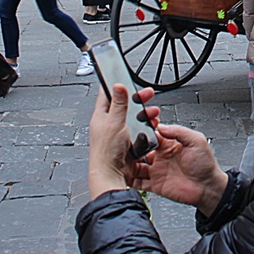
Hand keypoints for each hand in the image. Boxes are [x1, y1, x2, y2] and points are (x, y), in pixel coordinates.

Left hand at [88, 84, 144, 198]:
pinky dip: (146, 129)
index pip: (108, 95)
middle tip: (147, 94)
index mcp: (101, 116)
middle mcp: (108, 124)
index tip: (125, 78)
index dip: (117, 86)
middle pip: (125, 107)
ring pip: (133, 119)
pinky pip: (138, 132)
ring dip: (144, 115)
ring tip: (153, 113)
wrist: (110, 174)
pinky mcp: (126, 144)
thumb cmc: (106, 151)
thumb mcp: (114, 121)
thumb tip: (117, 85)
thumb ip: (118, 103)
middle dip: (138, 100)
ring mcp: (118, 134)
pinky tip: (151, 128)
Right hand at [128, 114, 227, 215]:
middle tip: (121, 145)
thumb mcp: (196, 140)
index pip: (151, 134)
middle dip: (131, 147)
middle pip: (140, 149)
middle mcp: (161, 156)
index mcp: (170, 144)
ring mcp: (157, 170)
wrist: (208, 188)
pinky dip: (130, 180)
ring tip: (119, 160)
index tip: (133, 127)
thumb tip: (161, 126)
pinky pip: (139, 182)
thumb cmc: (205, 164)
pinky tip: (124, 176)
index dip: (142, 131)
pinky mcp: (155, 184)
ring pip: (137, 165)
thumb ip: (179, 131)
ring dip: (128, 163)